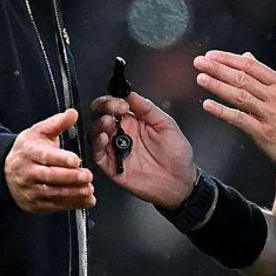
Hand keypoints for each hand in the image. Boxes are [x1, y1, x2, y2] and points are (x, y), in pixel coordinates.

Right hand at [5, 109, 95, 213]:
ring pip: (53, 193)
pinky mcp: (35, 204)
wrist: (5, 171)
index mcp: (29, 152)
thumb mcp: (39, 132)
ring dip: (73, 193)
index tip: (76, 160)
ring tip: (89, 189)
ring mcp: (30, 190)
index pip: (45, 156)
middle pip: (50, 176)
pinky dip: (72, 204)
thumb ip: (57, 123)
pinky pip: (55, 206)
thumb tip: (73, 113)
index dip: (61, 159)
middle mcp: (28, 172)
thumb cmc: (28, 150)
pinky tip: (86, 200)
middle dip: (70, 177)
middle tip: (87, 176)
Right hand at [90, 92, 196, 208]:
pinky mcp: (111, 166)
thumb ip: (147, 108)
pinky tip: (103, 138)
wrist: (180, 183)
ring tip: (109, 123)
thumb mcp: (166, 125)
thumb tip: (129, 92)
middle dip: (103, 108)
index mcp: (133, 121)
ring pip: (95, 132)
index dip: (113, 100)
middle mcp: (121, 133)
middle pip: (100, 115)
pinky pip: (97, 153)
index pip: (113, 105)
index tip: (122, 103)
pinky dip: (97, 144)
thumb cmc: (177, 155)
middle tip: (113, 110)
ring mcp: (115, 149)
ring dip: (99, 124)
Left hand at [194, 50, 275, 174]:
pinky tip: (208, 105)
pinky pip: (240, 119)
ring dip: (218, 86)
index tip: (211, 55)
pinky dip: (223, 111)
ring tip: (201, 78)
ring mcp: (270, 114)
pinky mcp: (264, 132)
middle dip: (218, 68)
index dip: (229, 59)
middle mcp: (275, 96)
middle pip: (243, 78)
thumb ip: (262, 75)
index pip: (250, 66)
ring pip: (240, 95)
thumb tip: (246, 56)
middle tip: (199, 62)